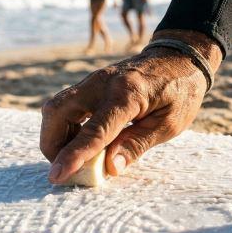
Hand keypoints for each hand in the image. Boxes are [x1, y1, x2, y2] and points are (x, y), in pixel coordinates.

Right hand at [40, 30, 220, 182]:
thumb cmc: (179, 91)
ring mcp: (92, 81)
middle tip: (66, 168)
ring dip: (55, 136)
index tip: (56, 176)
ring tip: (74, 156)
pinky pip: (64, 105)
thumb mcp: (169, 123)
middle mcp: (102, 83)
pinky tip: (80, 140)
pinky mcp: (89, 84)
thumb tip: (110, 168)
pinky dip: (63, 127)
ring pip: (55, 108)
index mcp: (127, 94)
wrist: (178, 56)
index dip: (73, 155)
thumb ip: (137, 144)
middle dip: (52, 145)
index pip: (94, 130)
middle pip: (58, 112)